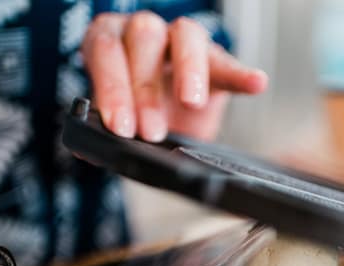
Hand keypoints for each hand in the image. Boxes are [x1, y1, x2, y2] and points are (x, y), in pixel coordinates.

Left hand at [81, 11, 267, 141]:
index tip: (120, 125)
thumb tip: (88, 153)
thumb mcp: (118, 125)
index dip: (112, 88)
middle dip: (145, 89)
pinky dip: (241, 74)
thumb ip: (103, 134)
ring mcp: (180, 43)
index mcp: (111, 42)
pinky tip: (255, 84)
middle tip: (151, 132)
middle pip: (144, 38)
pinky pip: (228, 63)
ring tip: (191, 102)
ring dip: (188, 70)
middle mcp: (144, 33)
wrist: (165, 125)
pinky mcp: (216, 62)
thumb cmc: (136, 116)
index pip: (106, 52)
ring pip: (186, 34)